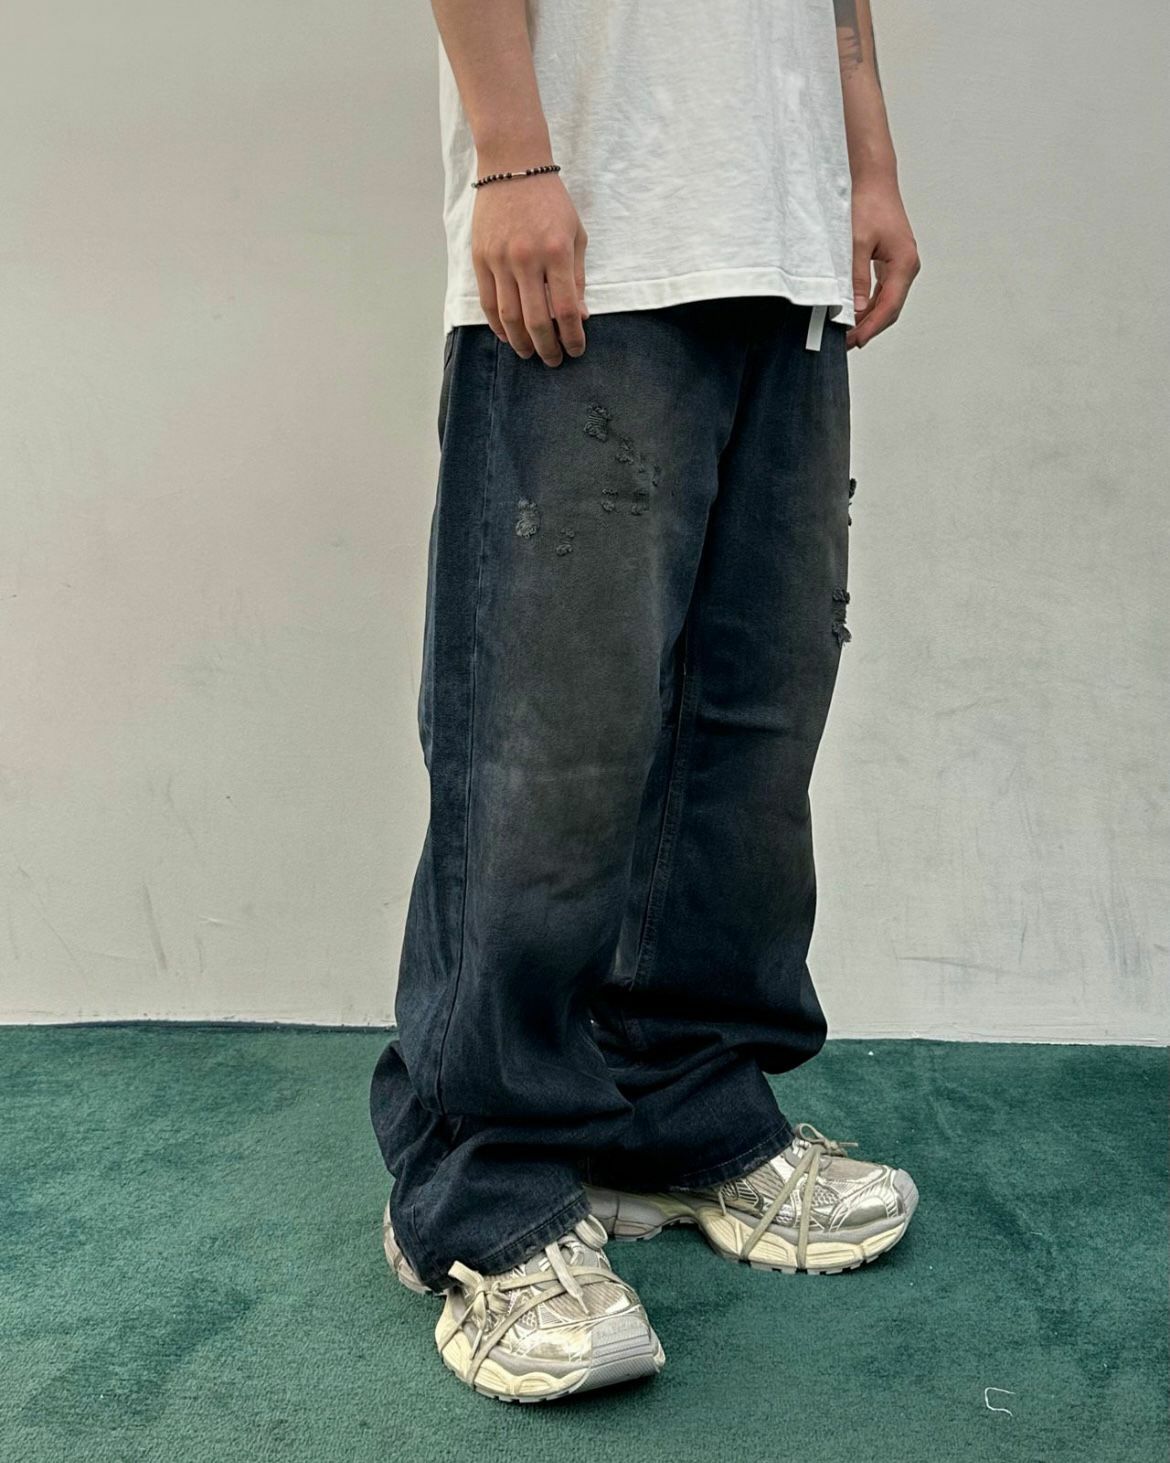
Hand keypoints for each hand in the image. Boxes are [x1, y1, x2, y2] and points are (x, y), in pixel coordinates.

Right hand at [471, 173, 588, 365]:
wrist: (513, 166)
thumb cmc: (550, 200)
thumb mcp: (576, 234)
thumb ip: (577, 277)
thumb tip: (580, 316)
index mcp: (557, 252)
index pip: (566, 309)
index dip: (573, 337)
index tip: (576, 349)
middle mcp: (527, 258)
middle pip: (537, 320)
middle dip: (547, 347)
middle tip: (553, 360)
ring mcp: (500, 259)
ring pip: (509, 317)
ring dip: (521, 342)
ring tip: (530, 353)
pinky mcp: (481, 257)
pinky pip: (488, 302)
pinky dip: (498, 325)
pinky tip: (509, 335)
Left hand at [847, 175, 920, 348]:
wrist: (873, 180)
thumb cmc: (868, 203)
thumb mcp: (856, 243)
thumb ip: (856, 278)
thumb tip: (854, 308)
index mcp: (904, 262)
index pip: (889, 306)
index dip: (871, 327)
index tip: (854, 341)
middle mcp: (907, 266)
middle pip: (889, 308)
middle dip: (868, 327)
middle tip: (845, 343)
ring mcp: (900, 265)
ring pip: (885, 301)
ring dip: (867, 318)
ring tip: (846, 332)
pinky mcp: (891, 262)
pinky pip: (881, 290)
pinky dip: (868, 304)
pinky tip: (852, 312)